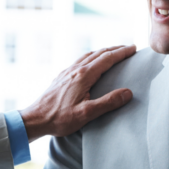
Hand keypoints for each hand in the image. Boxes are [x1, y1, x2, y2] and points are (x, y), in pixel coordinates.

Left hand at [20, 45, 135, 141]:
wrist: (35, 119)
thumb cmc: (60, 118)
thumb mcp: (87, 114)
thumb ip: (108, 102)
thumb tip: (128, 92)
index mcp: (83, 76)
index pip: (107, 59)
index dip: (122, 53)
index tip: (134, 49)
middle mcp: (75, 70)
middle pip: (99, 53)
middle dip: (115, 49)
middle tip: (128, 48)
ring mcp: (67, 72)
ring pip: (88, 55)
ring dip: (103, 51)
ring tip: (113, 52)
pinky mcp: (61, 77)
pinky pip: (80, 61)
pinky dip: (91, 57)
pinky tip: (91, 62)